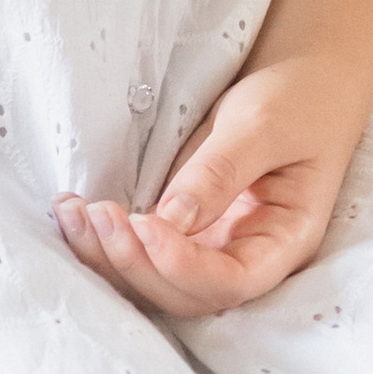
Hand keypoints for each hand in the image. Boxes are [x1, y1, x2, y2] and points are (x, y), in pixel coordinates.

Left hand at [55, 54, 372, 322]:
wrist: (301, 80)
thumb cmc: (299, 98)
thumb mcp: (264, 124)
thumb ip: (220, 172)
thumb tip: (170, 221)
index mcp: (284, 240)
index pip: (232, 282)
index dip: (183, 266)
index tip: (144, 224)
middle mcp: (246, 256)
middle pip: (186, 293)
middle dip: (135, 263)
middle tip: (100, 214)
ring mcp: (212, 248)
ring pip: (154, 281)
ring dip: (107, 257)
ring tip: (72, 213)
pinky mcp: (182, 231)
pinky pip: (140, 253)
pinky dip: (102, 241)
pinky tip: (71, 211)